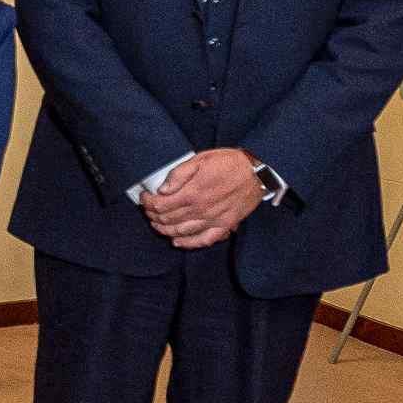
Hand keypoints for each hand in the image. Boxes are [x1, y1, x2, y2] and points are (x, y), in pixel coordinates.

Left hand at [140, 148, 262, 249]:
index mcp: (192, 192)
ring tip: (157, 225)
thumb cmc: (229, 163)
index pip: (161, 205)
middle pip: (168, 220)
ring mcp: (212, 220)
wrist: (258, 172)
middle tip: (149, 211)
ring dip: (165, 230)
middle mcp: (200, 209)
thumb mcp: (201, 159)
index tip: (144, 198)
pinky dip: (188, 243)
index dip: (148, 203)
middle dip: (153, 216)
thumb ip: (179, 174)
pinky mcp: (224, 225)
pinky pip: (203, 240)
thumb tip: (163, 189)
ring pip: (181, 232)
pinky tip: (178, 241)